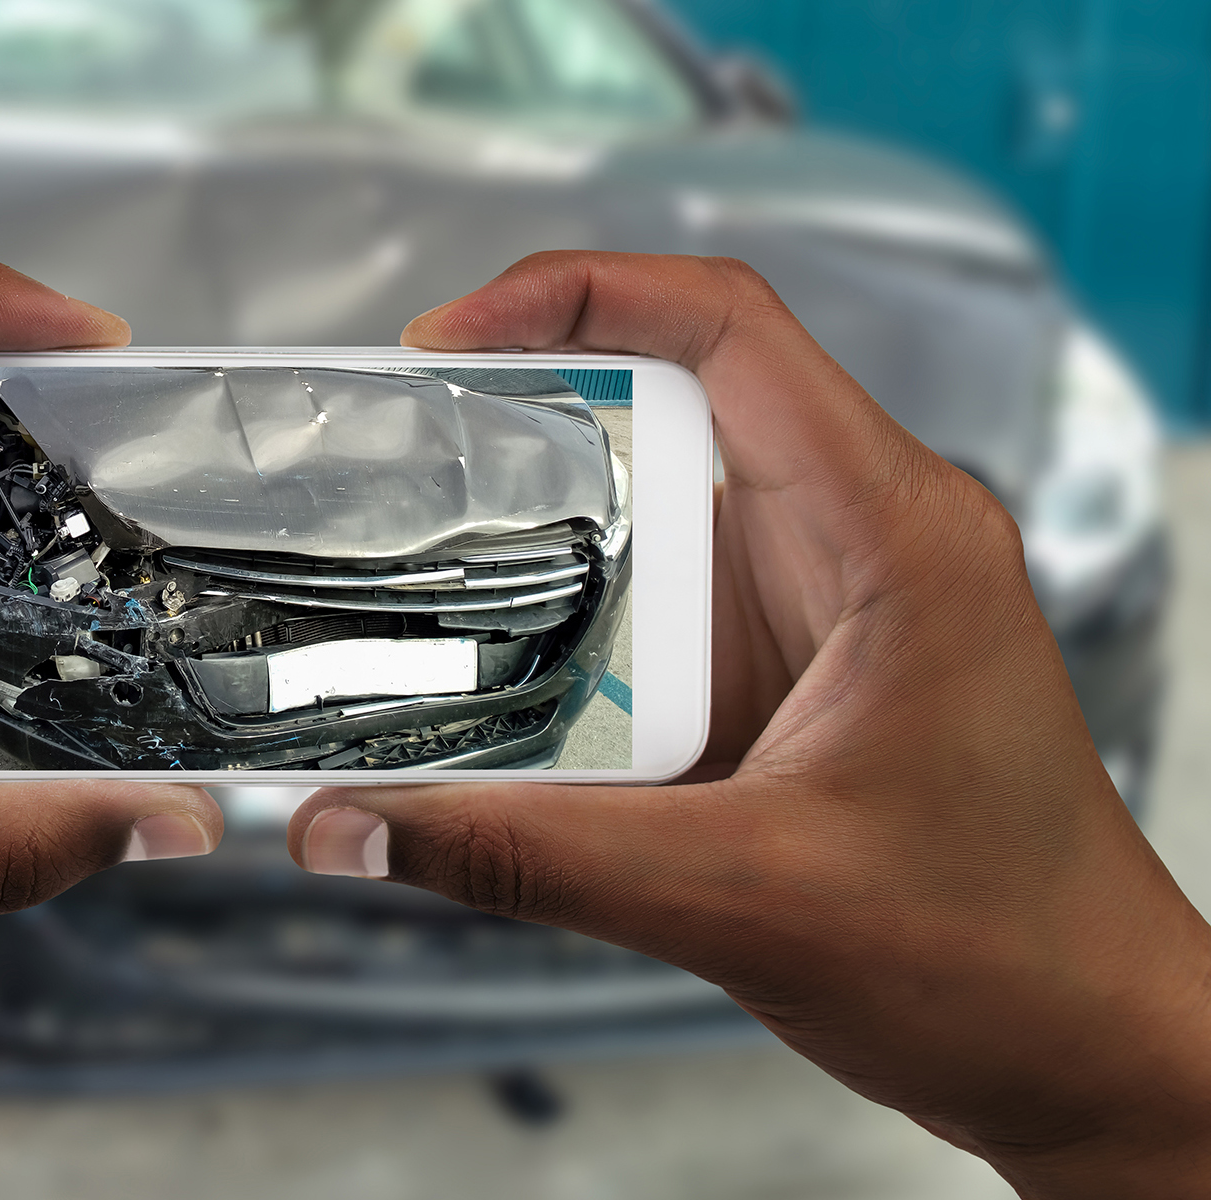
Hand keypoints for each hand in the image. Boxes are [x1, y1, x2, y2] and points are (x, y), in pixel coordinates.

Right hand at [290, 251, 1210, 1197]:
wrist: (1085, 1044)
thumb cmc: (996, 956)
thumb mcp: (739, 897)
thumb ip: (526, 858)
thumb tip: (347, 827)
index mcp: (895, 533)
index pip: (727, 328)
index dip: (576, 294)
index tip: (446, 336)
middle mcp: (869, 534)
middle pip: (676, 401)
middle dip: (530, 411)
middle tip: (399, 452)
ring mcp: (836, 595)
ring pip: (666, 501)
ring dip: (550, 526)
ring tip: (421, 552)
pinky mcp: (805, 658)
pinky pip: (674, 592)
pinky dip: (582, 611)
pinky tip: (507, 662)